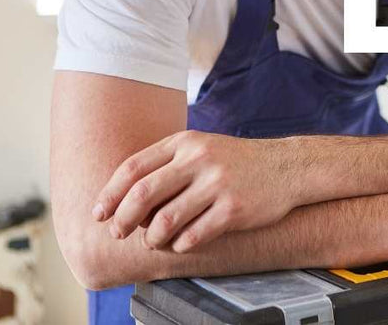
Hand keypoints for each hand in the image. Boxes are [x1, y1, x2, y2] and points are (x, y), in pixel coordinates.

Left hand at [91, 130, 295, 251]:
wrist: (288, 167)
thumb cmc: (237, 162)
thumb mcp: (202, 147)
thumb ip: (167, 163)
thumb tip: (122, 198)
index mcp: (187, 142)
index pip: (133, 167)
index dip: (110, 194)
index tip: (99, 214)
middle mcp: (201, 159)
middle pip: (143, 194)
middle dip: (123, 219)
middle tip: (118, 232)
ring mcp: (218, 183)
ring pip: (166, 220)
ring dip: (152, 238)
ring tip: (153, 242)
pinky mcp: (234, 208)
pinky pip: (193, 236)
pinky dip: (180, 245)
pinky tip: (182, 243)